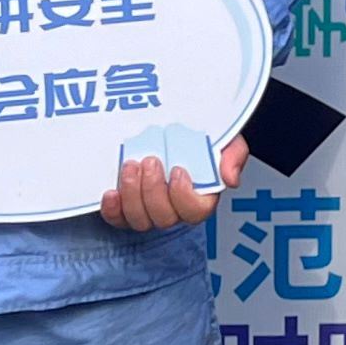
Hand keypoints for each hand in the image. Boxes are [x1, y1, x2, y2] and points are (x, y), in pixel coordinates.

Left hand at [100, 137, 244, 230]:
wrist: (172, 124)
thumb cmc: (201, 134)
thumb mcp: (225, 137)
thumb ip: (233, 155)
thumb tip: (230, 178)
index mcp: (201, 195)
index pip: (196, 212)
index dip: (184, 197)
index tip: (177, 170)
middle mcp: (174, 207)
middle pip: (165, 218)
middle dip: (154, 191)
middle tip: (149, 161)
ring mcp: (149, 209)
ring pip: (141, 220)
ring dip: (133, 195)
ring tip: (131, 166)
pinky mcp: (126, 206)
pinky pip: (118, 219)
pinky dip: (112, 209)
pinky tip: (112, 192)